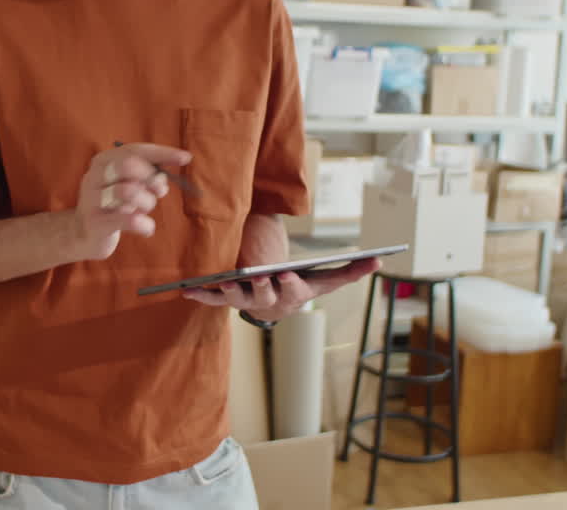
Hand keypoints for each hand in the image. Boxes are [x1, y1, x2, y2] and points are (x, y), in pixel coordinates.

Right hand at [74, 143, 191, 260]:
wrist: (84, 234)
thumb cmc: (113, 205)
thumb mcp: (129, 185)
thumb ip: (146, 176)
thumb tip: (164, 176)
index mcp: (103, 161)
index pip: (135, 150)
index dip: (162, 153)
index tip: (185, 158)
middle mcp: (94, 175)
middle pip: (128, 164)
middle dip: (151, 177)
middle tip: (159, 191)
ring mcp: (92, 199)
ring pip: (128, 191)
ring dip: (147, 203)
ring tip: (145, 211)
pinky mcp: (95, 223)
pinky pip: (129, 221)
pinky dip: (145, 225)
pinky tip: (145, 228)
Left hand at [182, 258, 380, 322]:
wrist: (276, 306)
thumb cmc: (302, 287)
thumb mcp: (325, 280)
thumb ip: (350, 271)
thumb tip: (379, 260)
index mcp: (293, 296)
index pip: (292, 291)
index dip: (288, 284)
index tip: (285, 274)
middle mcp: (269, 302)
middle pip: (263, 296)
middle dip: (260, 287)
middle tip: (256, 276)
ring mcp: (247, 302)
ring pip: (236, 299)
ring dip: (227, 292)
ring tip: (217, 281)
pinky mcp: (227, 301)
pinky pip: (212, 300)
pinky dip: (200, 296)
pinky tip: (187, 290)